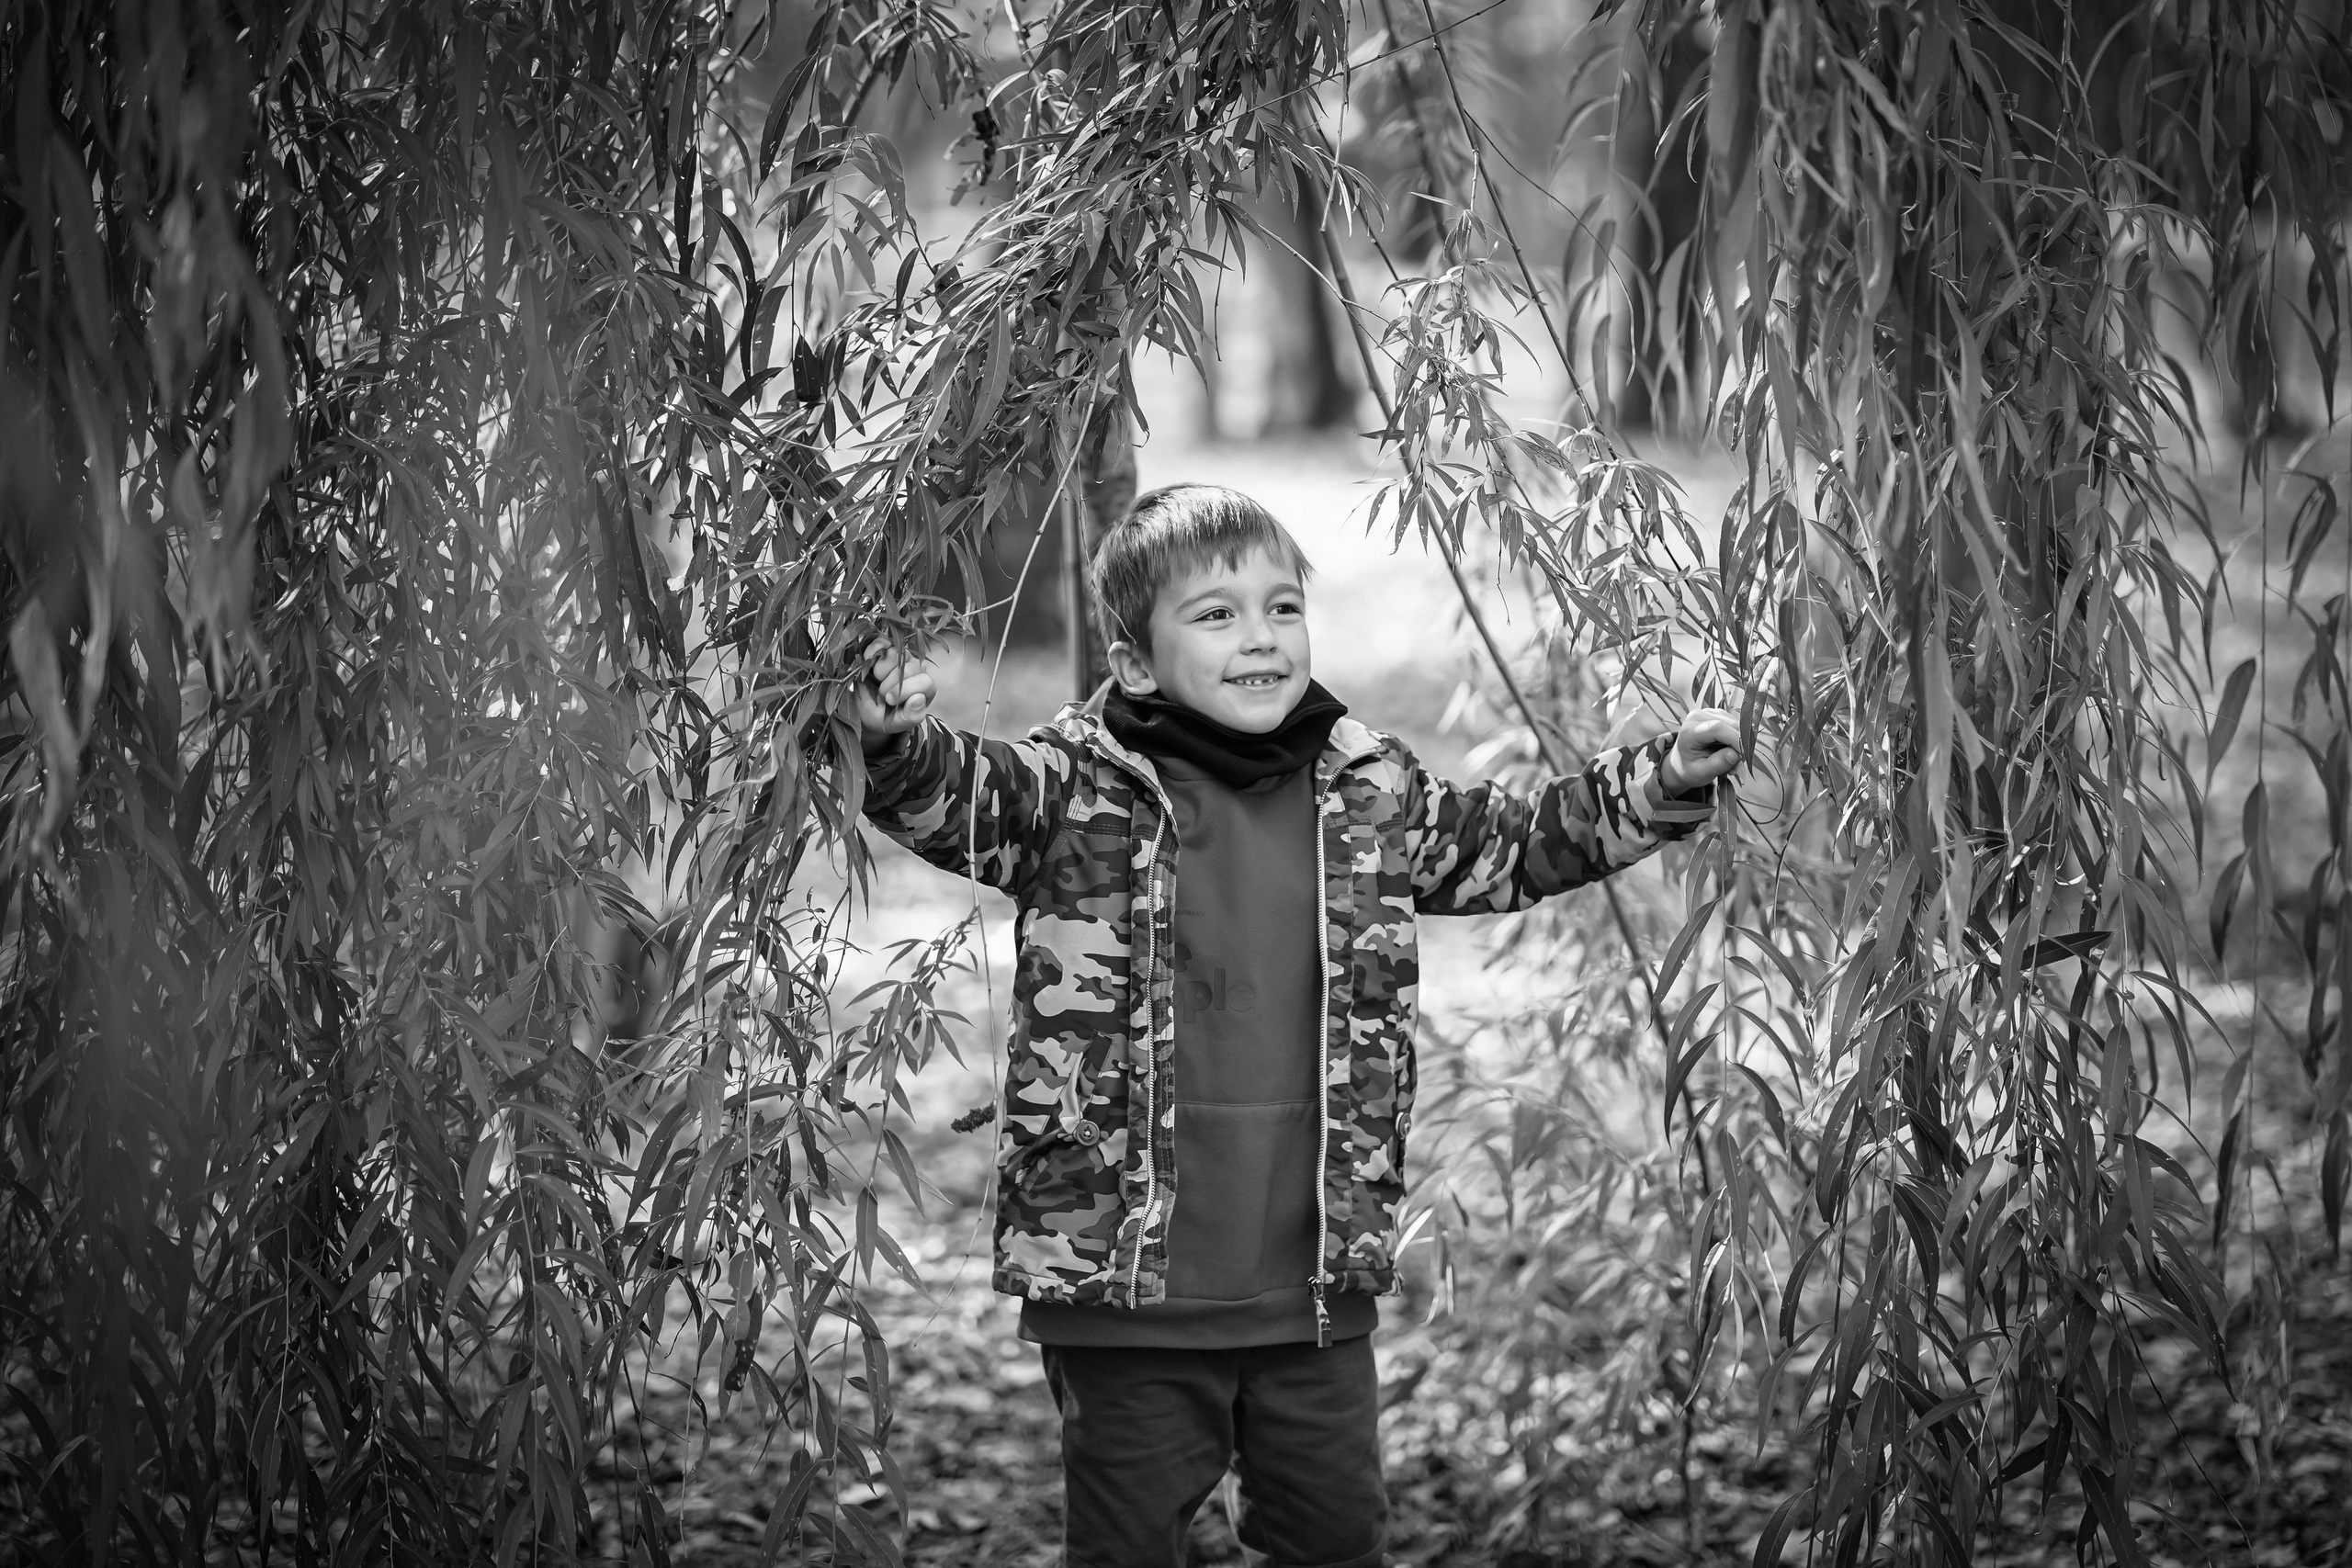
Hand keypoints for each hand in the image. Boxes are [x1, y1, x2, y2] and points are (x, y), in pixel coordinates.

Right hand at [854, 635, 938, 752]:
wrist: (863, 708)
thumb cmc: (884, 717)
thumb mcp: (896, 723)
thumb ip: (911, 716)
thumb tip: (919, 698)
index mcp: (925, 688)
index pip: (925, 682)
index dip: (904, 691)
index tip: (889, 700)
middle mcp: (916, 669)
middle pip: (909, 668)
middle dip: (890, 683)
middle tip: (882, 694)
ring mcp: (901, 656)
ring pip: (895, 653)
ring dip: (880, 669)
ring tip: (876, 680)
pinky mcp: (884, 648)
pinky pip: (879, 643)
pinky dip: (871, 653)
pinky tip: (868, 666)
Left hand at [1661, 707, 1742, 794]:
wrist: (1681, 764)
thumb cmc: (1689, 769)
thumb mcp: (1702, 773)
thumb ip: (1718, 764)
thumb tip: (1736, 754)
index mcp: (1689, 730)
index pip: (1718, 728)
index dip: (1735, 740)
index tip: (1744, 756)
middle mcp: (1698, 716)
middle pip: (1730, 725)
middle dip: (1739, 745)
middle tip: (1737, 765)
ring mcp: (1708, 712)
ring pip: (1736, 725)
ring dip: (1738, 743)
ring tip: (1730, 760)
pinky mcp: (1716, 714)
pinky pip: (1734, 725)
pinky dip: (1736, 739)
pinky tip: (1729, 750)